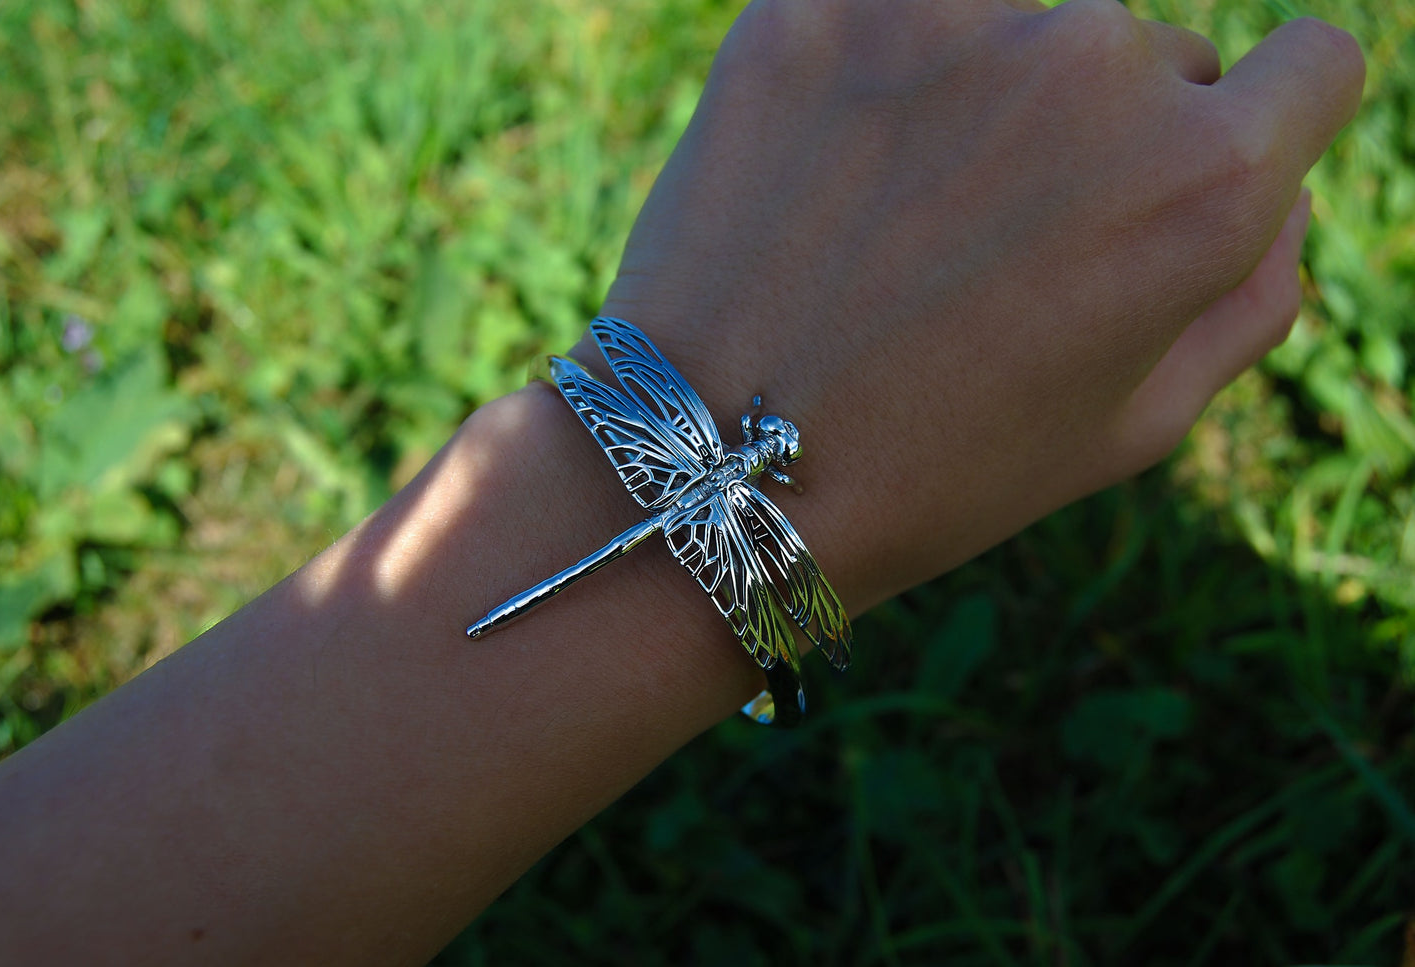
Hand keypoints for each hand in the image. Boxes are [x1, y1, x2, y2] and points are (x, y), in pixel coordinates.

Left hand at [593, 0, 1362, 612]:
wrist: (714, 469)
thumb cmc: (939, 469)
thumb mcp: (1138, 425)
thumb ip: (1250, 293)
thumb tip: (1285, 195)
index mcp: (1201, 177)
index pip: (1315, 65)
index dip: (1258, 128)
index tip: (1185, 171)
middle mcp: (1094, 66)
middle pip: (1148, 54)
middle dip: (1096, 134)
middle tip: (992, 249)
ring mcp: (951, 19)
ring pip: (1023, 24)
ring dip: (986, 96)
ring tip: (900, 221)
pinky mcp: (824, 4)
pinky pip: (904, 11)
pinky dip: (886, 69)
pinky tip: (836, 171)